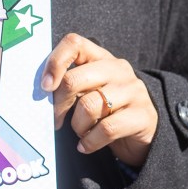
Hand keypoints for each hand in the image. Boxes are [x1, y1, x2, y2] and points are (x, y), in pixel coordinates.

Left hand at [41, 33, 156, 167]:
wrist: (145, 131)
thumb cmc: (106, 108)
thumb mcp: (88, 90)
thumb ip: (69, 85)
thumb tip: (43, 92)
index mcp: (101, 57)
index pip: (74, 43)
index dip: (55, 62)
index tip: (45, 86)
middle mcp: (118, 69)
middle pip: (74, 79)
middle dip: (58, 105)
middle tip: (56, 120)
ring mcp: (133, 91)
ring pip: (88, 107)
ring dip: (77, 126)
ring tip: (80, 132)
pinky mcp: (142, 116)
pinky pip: (105, 129)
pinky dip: (89, 141)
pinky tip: (86, 145)